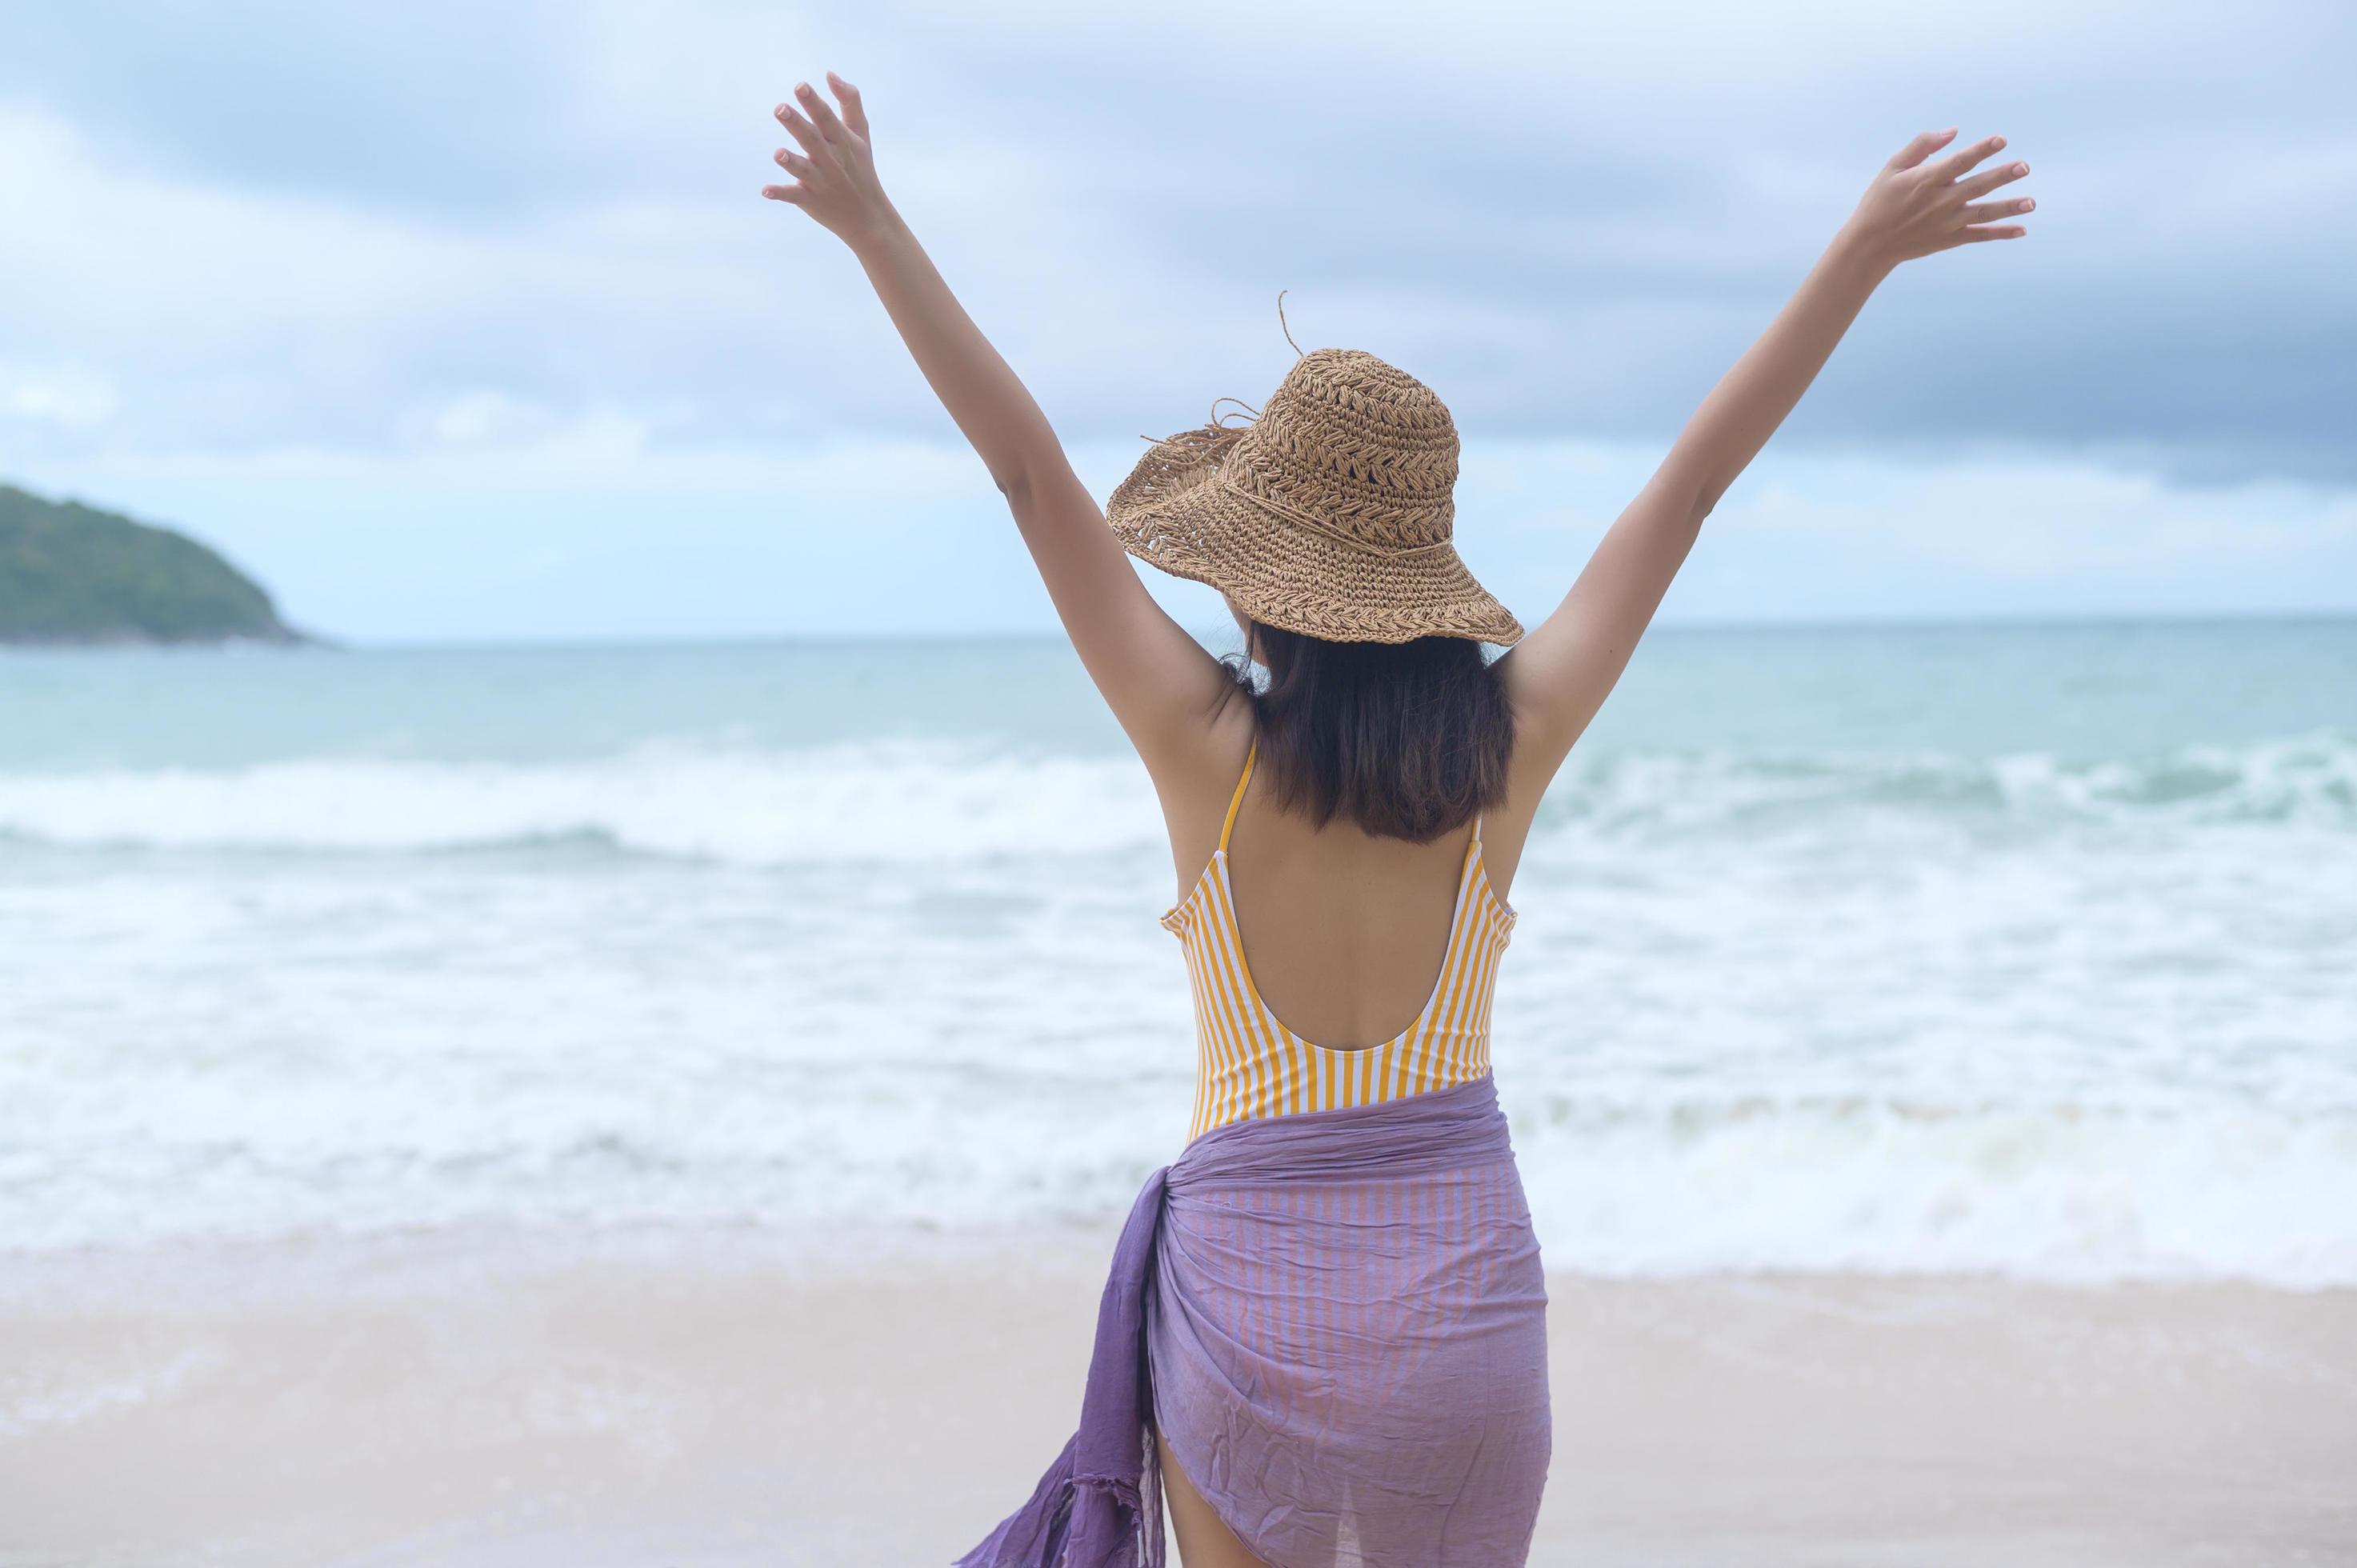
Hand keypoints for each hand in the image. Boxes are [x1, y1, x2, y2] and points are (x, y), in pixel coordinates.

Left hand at [762, 73, 894, 249]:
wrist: (867, 216)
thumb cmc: (860, 167)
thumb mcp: (861, 133)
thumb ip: (849, 101)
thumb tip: (830, 74)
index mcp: (842, 141)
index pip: (826, 119)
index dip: (813, 103)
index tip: (800, 86)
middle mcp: (832, 160)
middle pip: (812, 139)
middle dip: (797, 125)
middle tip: (780, 108)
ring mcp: (821, 182)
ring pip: (804, 170)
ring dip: (791, 162)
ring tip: (778, 153)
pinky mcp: (811, 201)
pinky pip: (795, 196)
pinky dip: (781, 194)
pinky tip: (766, 190)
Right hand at [1837, 128, 2033, 269]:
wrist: (1869, 244)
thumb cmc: (1879, 201)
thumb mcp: (1892, 167)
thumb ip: (1922, 145)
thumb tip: (1953, 132)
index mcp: (1926, 180)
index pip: (1959, 162)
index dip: (1981, 150)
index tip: (2000, 140)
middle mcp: (1940, 202)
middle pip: (1977, 186)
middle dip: (2001, 176)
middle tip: (2024, 167)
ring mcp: (1946, 223)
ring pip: (1983, 213)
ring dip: (2009, 207)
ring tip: (2031, 203)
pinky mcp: (1949, 240)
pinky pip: (1979, 235)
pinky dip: (2001, 234)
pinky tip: (2022, 230)